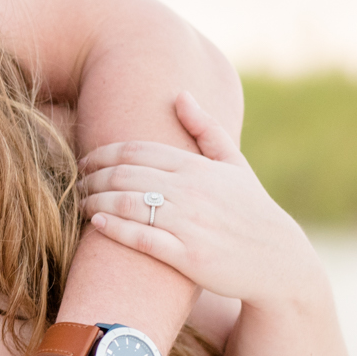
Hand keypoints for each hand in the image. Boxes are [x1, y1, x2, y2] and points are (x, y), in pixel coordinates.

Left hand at [78, 92, 318, 306]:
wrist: (279, 261)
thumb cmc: (252, 209)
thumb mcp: (235, 164)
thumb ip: (206, 129)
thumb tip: (180, 94)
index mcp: (198, 167)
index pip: (137, 151)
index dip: (103, 154)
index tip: (84, 161)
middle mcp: (192, 192)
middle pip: (125, 175)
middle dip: (93, 178)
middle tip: (77, 183)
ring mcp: (190, 224)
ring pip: (128, 205)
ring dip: (96, 202)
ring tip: (81, 204)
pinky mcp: (189, 256)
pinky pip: (143, 238)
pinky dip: (115, 229)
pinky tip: (96, 224)